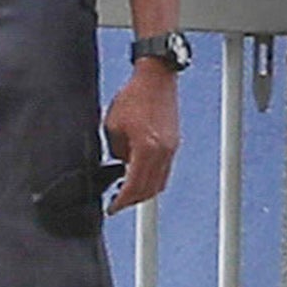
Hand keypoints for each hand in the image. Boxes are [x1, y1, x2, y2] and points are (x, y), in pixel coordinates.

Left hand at [104, 62, 179, 212]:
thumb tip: (119, 165)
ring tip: (126, 191)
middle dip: (133, 200)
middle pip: (150, 189)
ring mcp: (171, 148)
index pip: (134, 185)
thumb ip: (115, 151)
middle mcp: (163, 151)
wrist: (156, 79)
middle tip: (118, 203)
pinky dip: (151, 177)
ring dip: (144, 190)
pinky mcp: (173, 143)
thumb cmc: (132, 98)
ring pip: (159, 181)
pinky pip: (164, 169)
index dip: (122, 201)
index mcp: (146, 148)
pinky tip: (137, 174)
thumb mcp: (112, 126)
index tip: (112, 208)